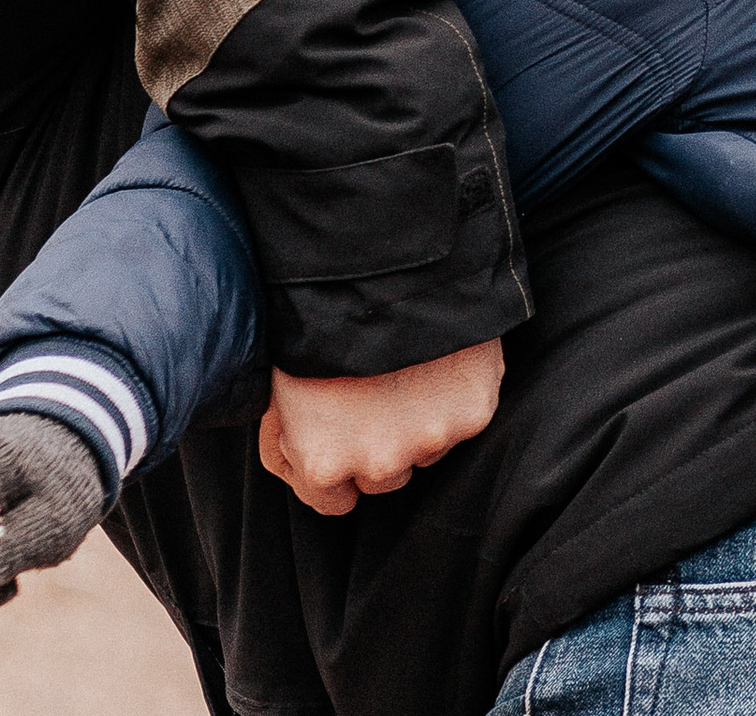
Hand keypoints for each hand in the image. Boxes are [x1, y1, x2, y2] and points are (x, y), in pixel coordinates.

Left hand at [260, 335, 504, 514]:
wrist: (379, 253)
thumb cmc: (317, 312)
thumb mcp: (282, 382)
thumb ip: (290, 437)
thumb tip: (298, 464)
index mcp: (323, 463)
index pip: (335, 502)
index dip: (337, 461)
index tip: (341, 429)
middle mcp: (378, 464)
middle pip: (385, 477)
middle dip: (381, 441)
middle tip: (377, 387)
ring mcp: (430, 438)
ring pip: (428, 448)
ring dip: (421, 419)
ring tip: (410, 364)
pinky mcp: (472, 412)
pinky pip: (465, 417)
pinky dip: (458, 392)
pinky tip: (442, 354)